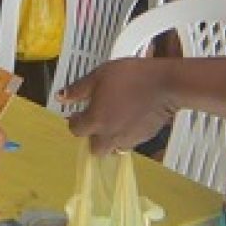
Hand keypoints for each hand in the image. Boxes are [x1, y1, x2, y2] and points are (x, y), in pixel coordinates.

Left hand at [61, 58, 176, 154]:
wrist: (165, 84)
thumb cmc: (129, 76)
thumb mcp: (99, 76)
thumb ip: (78, 89)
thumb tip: (60, 97)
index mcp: (96, 121)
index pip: (76, 131)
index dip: (74, 121)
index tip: (79, 111)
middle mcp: (110, 136)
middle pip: (94, 149)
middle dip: (93, 138)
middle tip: (98, 120)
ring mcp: (128, 140)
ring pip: (113, 148)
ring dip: (109, 139)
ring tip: (115, 119)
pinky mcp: (144, 138)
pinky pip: (129, 143)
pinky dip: (126, 135)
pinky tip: (131, 118)